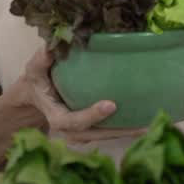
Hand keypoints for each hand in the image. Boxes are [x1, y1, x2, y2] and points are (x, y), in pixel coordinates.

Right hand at [10, 47, 145, 143]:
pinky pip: (108, 132)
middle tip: (143, 124)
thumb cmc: (35, 84)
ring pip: (105, 136)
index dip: (92, 116)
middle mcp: (69, 131)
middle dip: (119, 131)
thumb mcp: (33, 71)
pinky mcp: (90, 131)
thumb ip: (41, 60)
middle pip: (96, 134)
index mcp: (57, 117)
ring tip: (150, 125)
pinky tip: (145, 122)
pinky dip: (125, 129)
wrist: (33, 100)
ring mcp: (81, 134)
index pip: (74, 121)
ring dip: (126, 132)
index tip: (111, 105)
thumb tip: (52, 47)